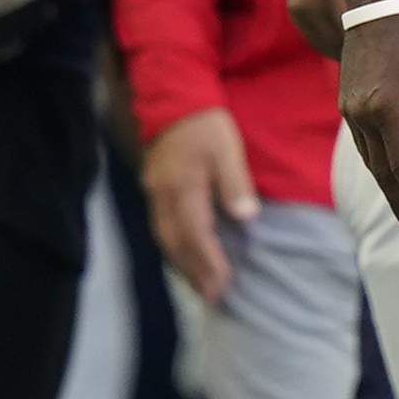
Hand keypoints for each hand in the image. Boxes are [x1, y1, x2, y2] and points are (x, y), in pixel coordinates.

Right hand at [142, 107, 258, 303]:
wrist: (174, 101)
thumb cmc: (206, 125)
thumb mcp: (227, 148)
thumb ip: (235, 183)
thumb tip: (245, 217)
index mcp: (182, 187)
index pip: (196, 233)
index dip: (208, 261)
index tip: (223, 283)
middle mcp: (162, 196)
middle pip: (176, 243)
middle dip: (193, 272)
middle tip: (210, 297)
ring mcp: (154, 194)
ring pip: (164, 239)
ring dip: (181, 265)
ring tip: (198, 286)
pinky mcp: (153, 190)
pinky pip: (160, 229)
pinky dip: (173, 249)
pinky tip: (184, 260)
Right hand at [335, 0, 398, 232]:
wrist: (374, 8)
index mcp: (386, 107)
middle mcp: (362, 113)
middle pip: (382, 169)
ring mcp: (349, 110)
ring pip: (370, 159)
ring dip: (387, 186)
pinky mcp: (346, 105)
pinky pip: (362, 143)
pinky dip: (377, 164)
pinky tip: (389, 177)